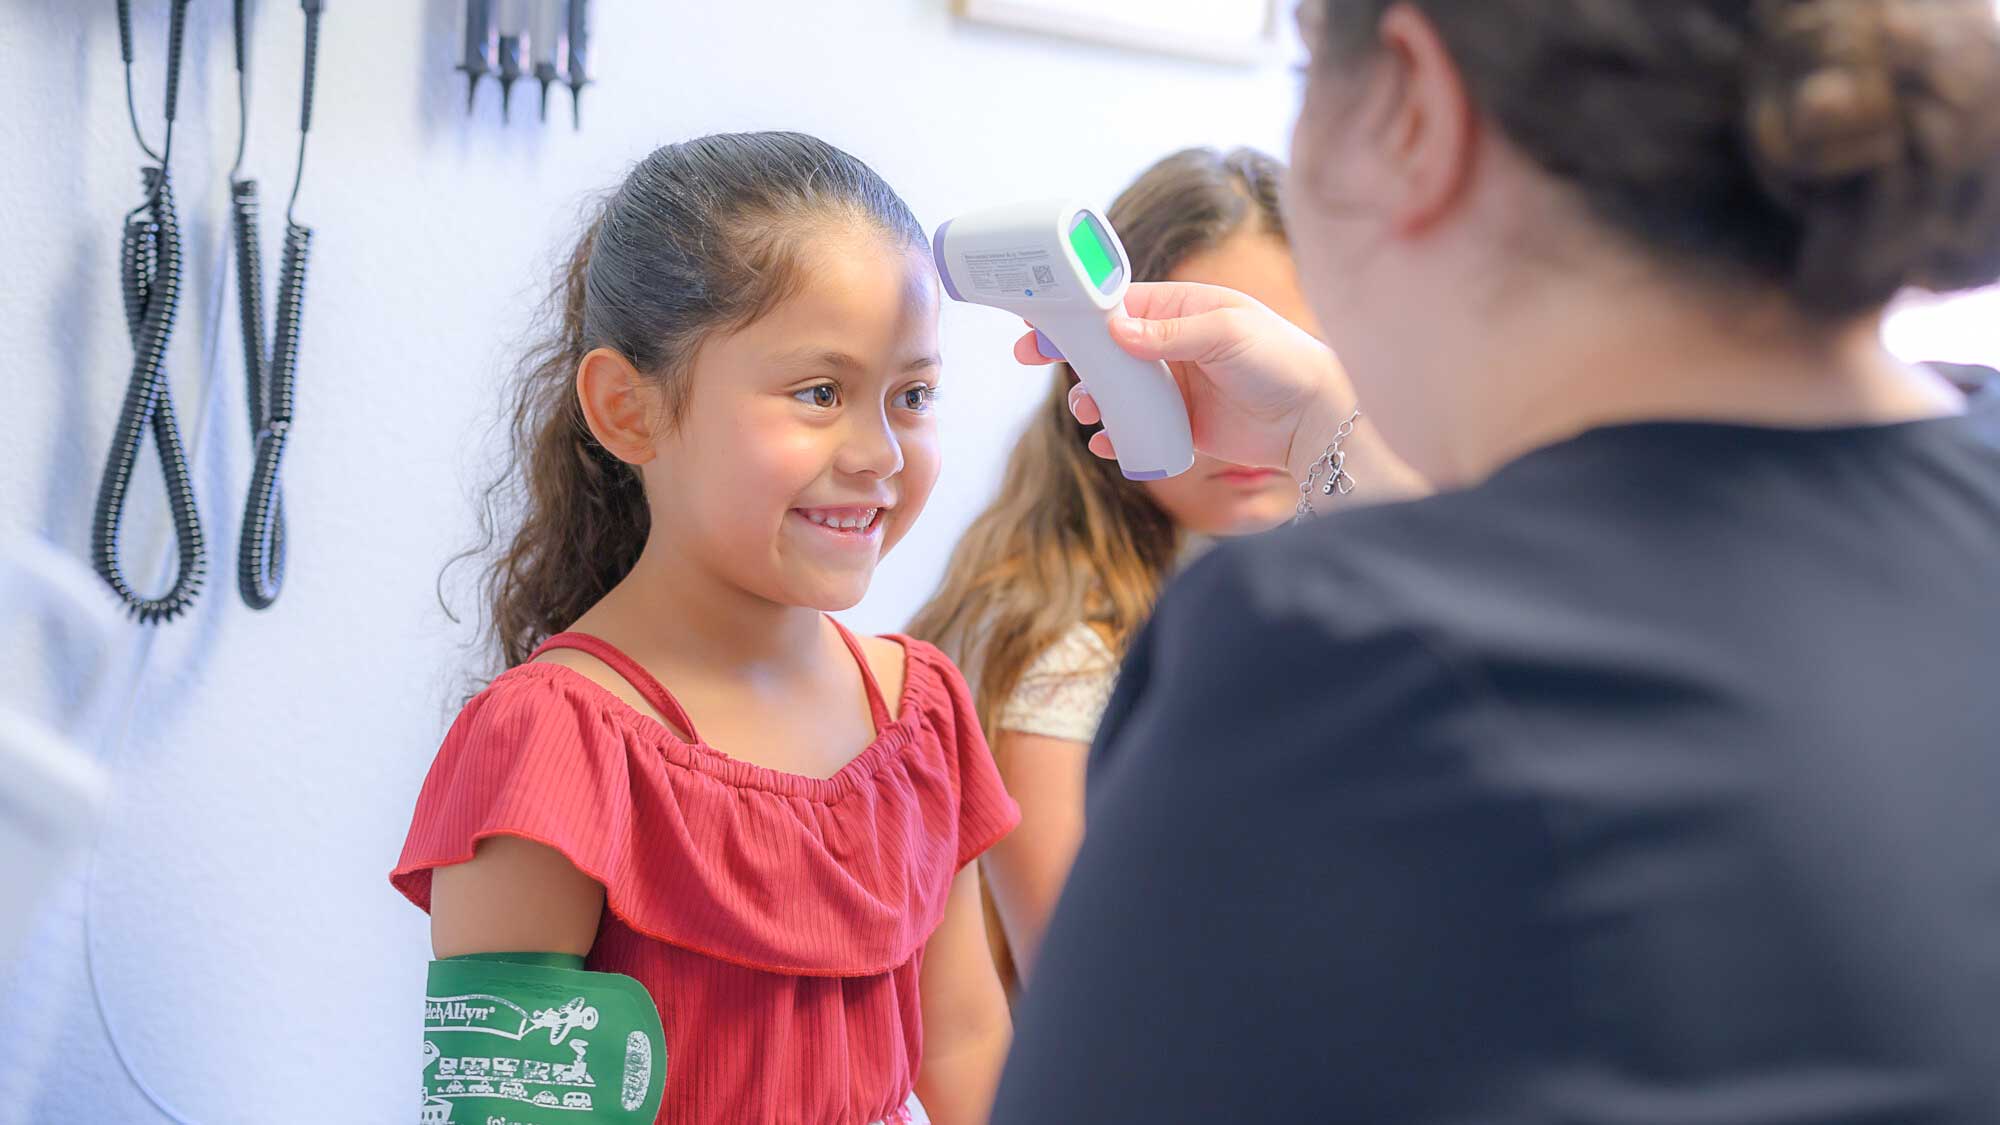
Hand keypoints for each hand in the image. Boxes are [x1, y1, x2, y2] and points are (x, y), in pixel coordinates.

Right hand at [1016, 282, 1352, 479]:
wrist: (1315, 419)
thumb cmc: (1280, 361)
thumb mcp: (1227, 334)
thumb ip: (1170, 333)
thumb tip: (1116, 330)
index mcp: (1183, 308)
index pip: (1119, 302)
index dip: (1078, 309)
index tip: (1044, 316)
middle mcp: (1173, 344)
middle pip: (1107, 345)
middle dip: (1069, 351)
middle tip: (1033, 355)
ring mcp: (1175, 386)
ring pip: (1116, 389)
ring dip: (1092, 397)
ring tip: (1083, 409)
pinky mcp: (1181, 424)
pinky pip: (1136, 428)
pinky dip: (1116, 435)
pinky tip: (1106, 441)